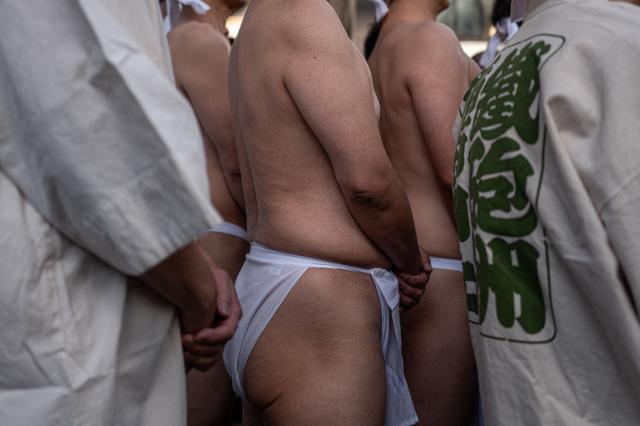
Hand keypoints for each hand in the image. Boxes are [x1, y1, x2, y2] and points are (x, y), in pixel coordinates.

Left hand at [182, 244, 241, 371]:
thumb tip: (225, 313)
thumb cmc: (207, 275)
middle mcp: (224, 328)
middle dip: (201, 348)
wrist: (192, 277)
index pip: (227, 333)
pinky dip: (195, 362)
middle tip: (184, 340)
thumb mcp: (218, 277)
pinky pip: (203, 362)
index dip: (213, 337)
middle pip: (218, 348)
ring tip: (182, 348)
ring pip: (211, 358)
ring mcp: (214, 337)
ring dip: (196, 357)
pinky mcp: (203, 343)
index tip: (196, 334)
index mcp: (232, 314)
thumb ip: (223, 293)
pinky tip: (183, 354)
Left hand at [397, 249, 431, 309]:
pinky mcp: (405, 300)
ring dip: (402, 296)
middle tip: (395, 279)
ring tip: (393, 288)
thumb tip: (429, 270)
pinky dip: (401, 307)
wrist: (393, 258)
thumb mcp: (416, 251)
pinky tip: (394, 302)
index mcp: (423, 276)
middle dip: (405, 286)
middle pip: (418, 293)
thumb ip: (423, 259)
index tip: (400, 273)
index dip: (411, 279)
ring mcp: (413, 295)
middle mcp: (420, 287)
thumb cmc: (404, 254)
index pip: (421, 282)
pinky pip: (406, 307)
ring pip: (413, 301)